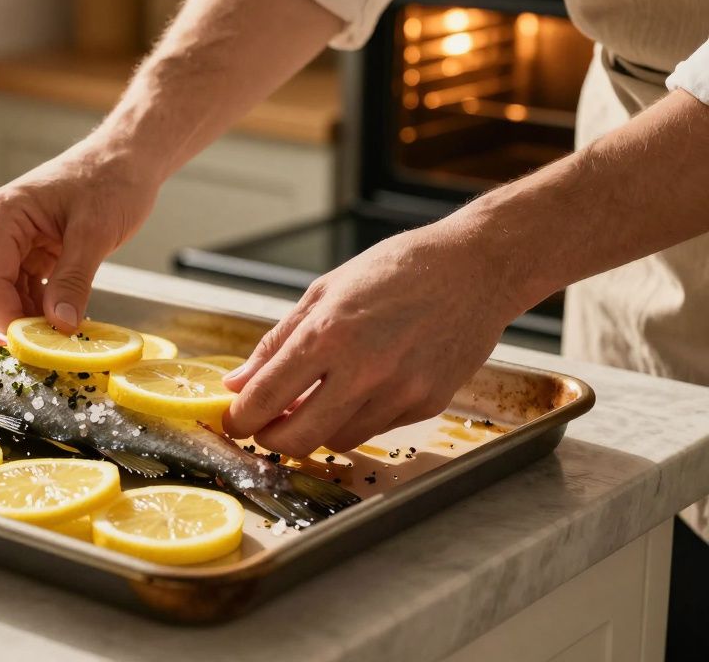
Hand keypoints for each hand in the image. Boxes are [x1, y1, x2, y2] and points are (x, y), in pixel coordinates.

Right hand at [0, 143, 160, 330]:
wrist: (126, 158)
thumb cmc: (110, 180)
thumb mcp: (95, 233)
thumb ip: (73, 281)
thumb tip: (60, 326)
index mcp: (3, 216)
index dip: (9, 318)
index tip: (36, 346)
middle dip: (16, 319)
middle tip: (52, 344)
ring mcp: (11, 239)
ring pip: (5, 294)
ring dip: (29, 316)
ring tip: (63, 332)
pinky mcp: (28, 248)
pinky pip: (23, 287)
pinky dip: (39, 306)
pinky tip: (64, 315)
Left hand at [221, 222, 523, 456]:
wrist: (475, 269)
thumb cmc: (397, 271)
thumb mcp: (324, 292)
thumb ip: (277, 342)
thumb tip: (239, 383)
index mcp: (329, 334)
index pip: (265, 397)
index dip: (240, 418)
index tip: (234, 420)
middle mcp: (363, 370)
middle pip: (297, 439)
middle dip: (270, 439)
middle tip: (265, 426)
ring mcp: (399, 392)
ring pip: (336, 441)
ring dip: (316, 429)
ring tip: (315, 399)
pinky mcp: (427, 405)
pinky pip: (375, 429)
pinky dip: (357, 418)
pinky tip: (361, 388)